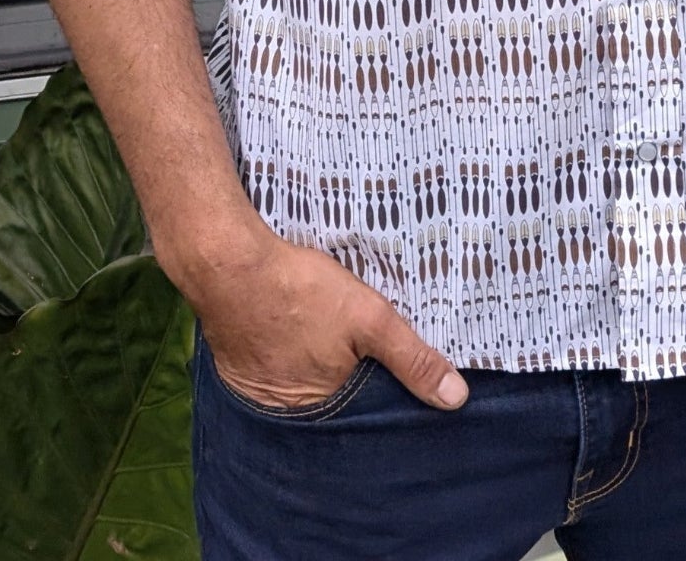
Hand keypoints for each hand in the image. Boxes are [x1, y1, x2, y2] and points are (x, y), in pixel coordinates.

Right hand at [182, 223, 468, 413]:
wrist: (228, 265)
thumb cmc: (300, 291)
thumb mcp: (368, 318)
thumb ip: (412, 358)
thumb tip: (457, 399)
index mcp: (323, 410)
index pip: (363, 419)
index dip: (378, 399)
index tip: (387, 377)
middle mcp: (287, 416)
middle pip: (331, 408)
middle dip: (346, 388)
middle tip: (354, 357)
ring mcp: (258, 394)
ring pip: (301, 392)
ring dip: (314, 375)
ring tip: (324, 346)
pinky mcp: (239, 371)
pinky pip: (271, 377)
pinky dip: (285, 363)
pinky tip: (293, 338)